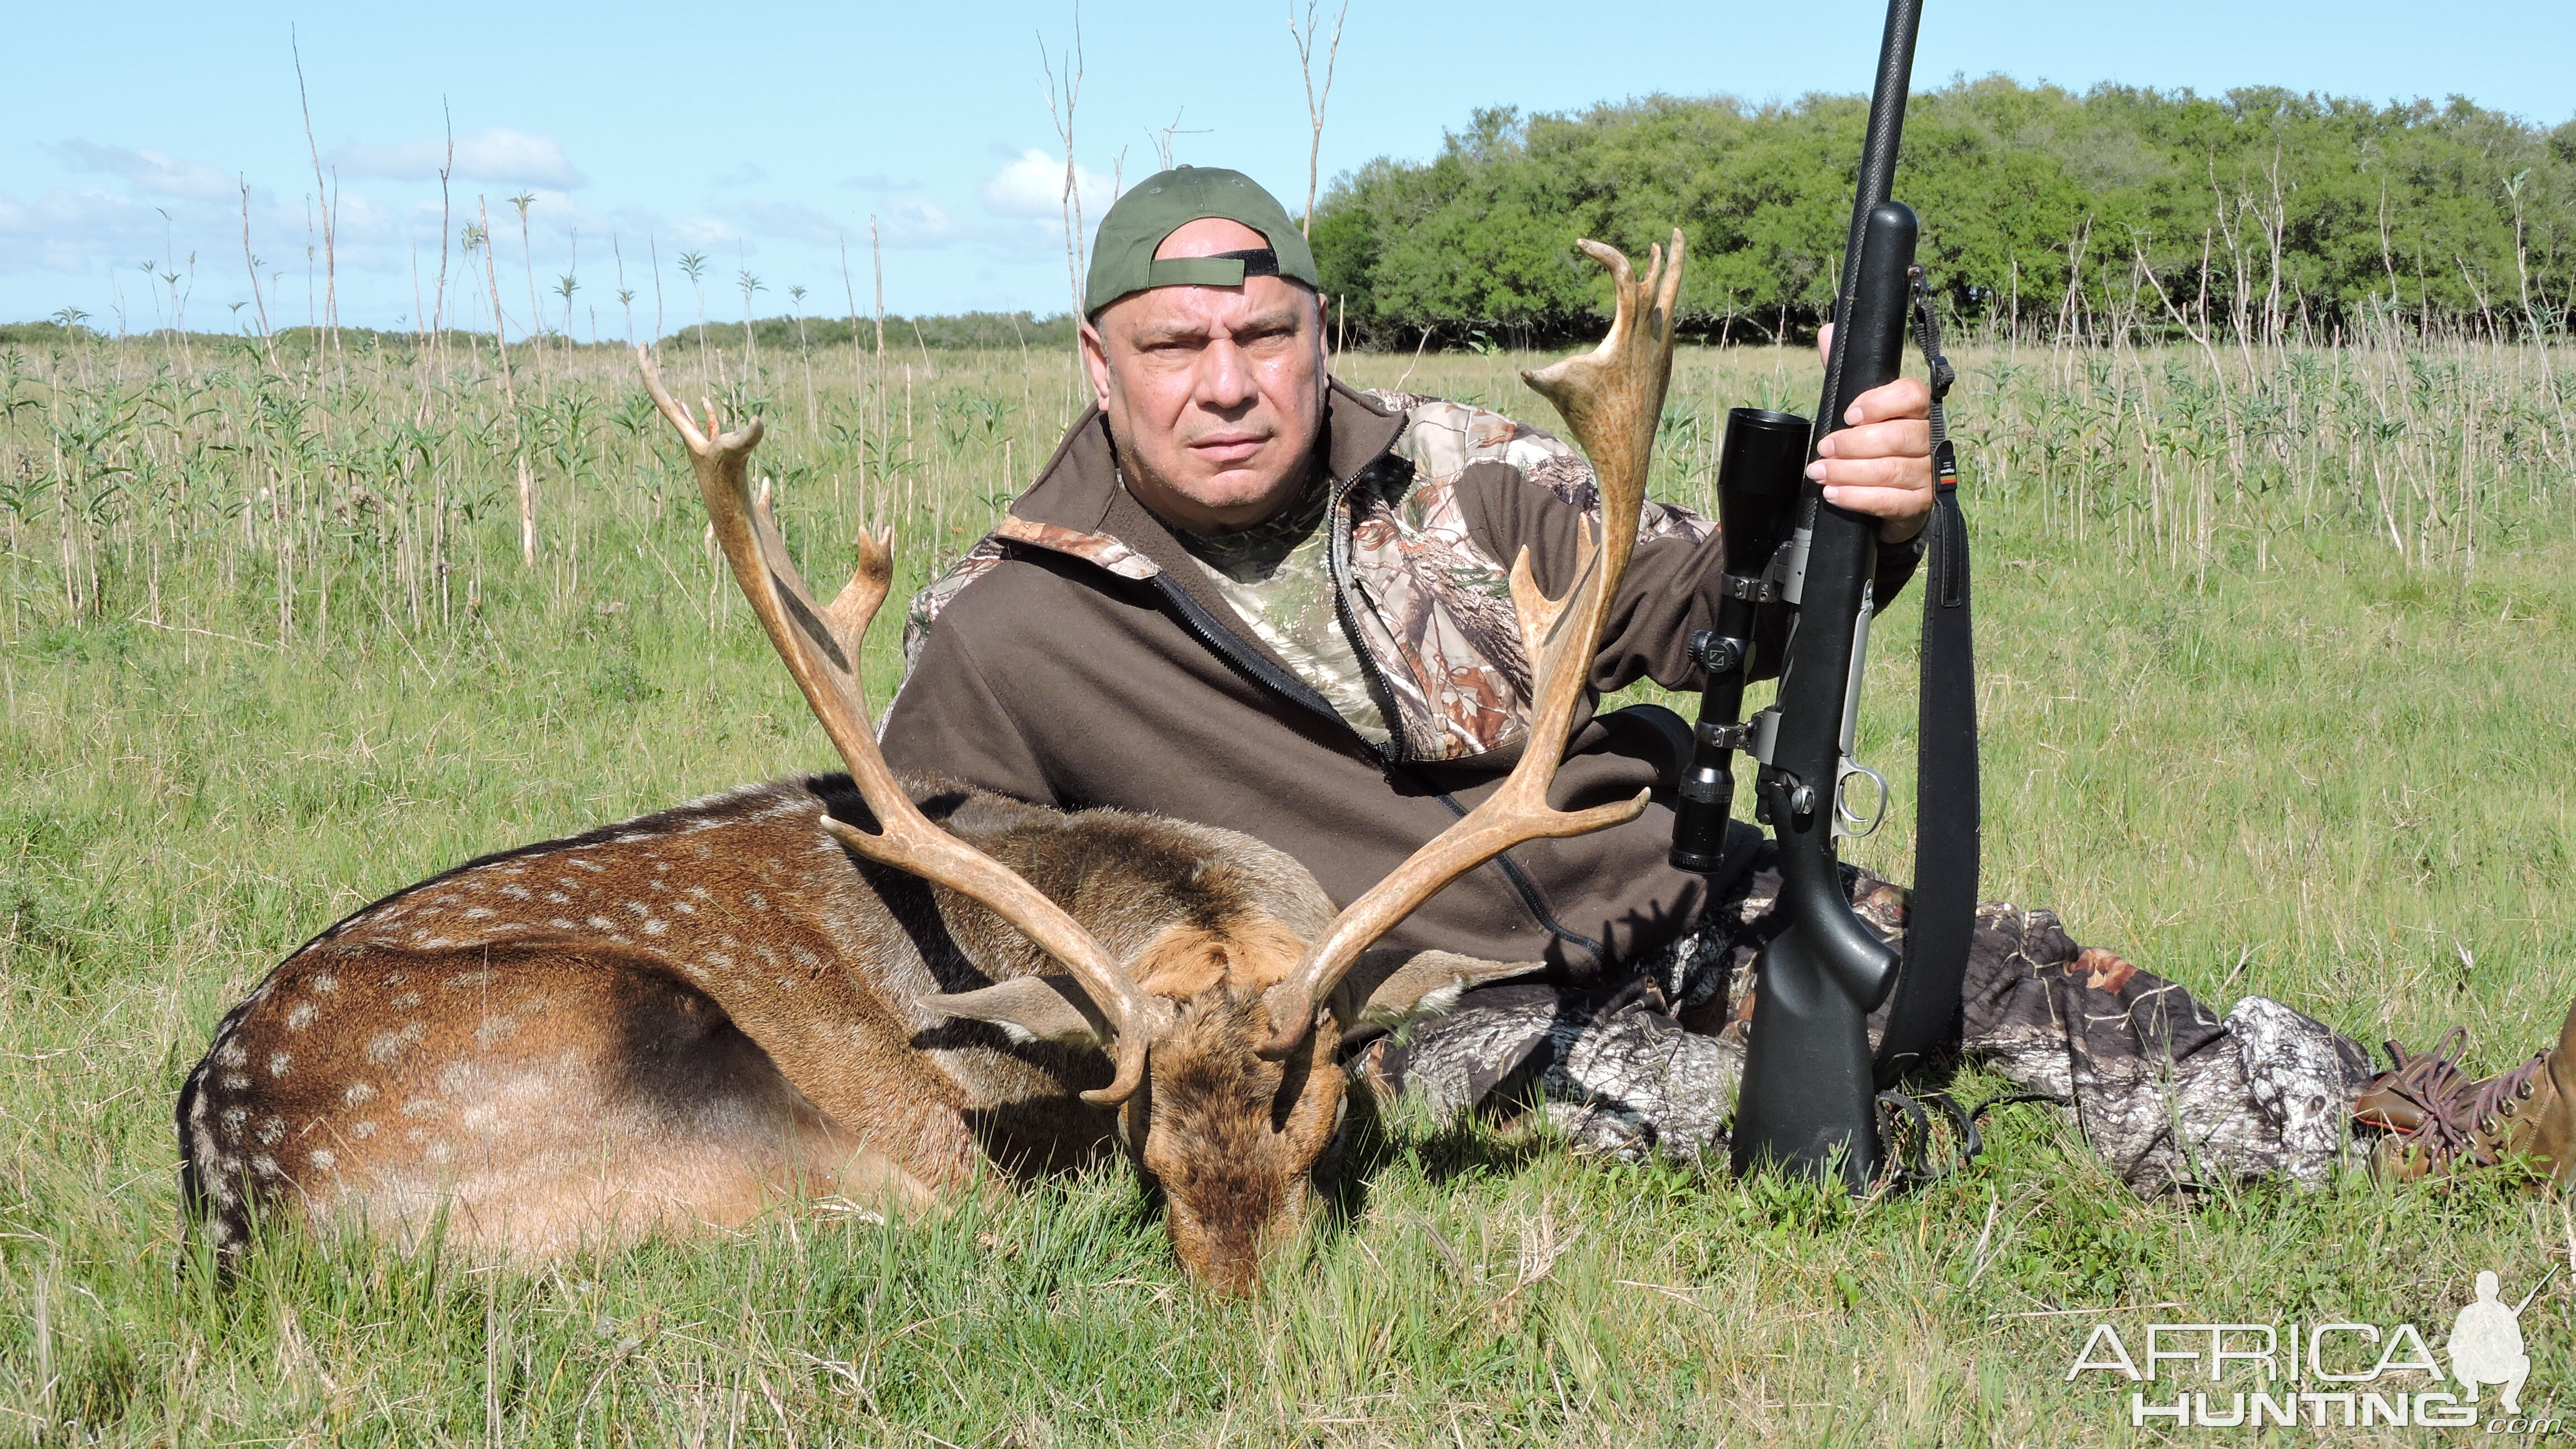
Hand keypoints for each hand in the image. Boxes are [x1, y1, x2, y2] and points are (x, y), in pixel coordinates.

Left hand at [1808, 323, 1935, 543]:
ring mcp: (1928, 473)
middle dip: (1852, 444)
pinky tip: (1834, 494)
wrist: (1895, 494)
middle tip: (1823, 448)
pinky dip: (1858, 498)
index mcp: (1917, 409)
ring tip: (1819, 473)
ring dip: (1849, 472)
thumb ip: (1845, 375)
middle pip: (1896, 437)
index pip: (1911, 395)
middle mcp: (1929, 438)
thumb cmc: (1876, 444)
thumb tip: (1827, 333)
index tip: (1849, 414)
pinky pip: (1891, 500)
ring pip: (1890, 470)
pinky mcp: (1920, 504)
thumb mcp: (1860, 409)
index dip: (1880, 403)